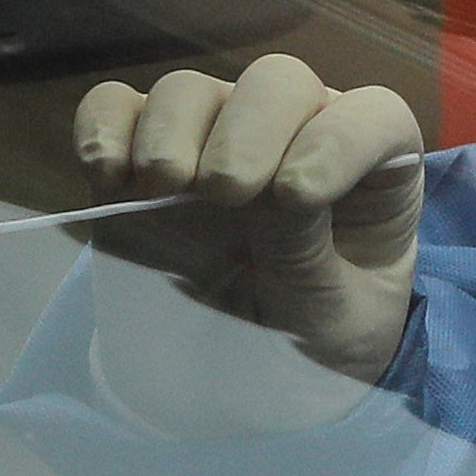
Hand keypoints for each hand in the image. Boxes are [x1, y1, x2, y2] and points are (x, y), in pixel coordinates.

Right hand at [71, 56, 425, 386]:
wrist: (232, 392)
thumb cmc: (306, 350)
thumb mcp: (329, 319)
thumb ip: (307, 252)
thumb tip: (272, 189)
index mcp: (369, 174)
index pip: (372, 119)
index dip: (341, 139)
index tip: (298, 195)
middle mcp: (293, 137)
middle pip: (277, 83)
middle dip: (250, 127)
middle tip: (225, 191)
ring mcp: (212, 140)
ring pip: (192, 90)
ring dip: (173, 125)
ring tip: (163, 183)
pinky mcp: (142, 159)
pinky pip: (115, 109)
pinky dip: (103, 125)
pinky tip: (105, 170)